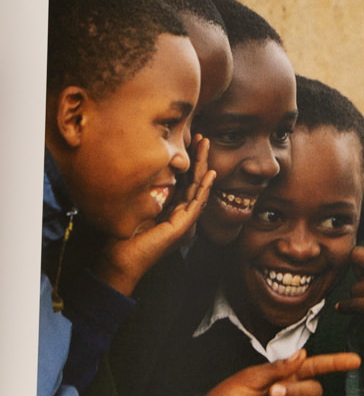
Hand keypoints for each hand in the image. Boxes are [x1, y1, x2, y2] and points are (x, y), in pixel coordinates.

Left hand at [95, 136, 215, 295]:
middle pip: (193, 180)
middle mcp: (181, 212)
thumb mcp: (135, 205)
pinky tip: (210, 174)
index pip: (183, 179)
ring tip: (206, 146)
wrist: (121, 257)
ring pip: (198, 187)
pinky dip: (205, 188)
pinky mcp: (183, 226)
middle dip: (199, 158)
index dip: (188, 160)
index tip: (188, 140)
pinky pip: (197, 203)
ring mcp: (184, 220)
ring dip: (204, 166)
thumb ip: (146, 191)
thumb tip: (148, 170)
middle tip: (202, 137)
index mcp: (171, 208)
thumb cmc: (124, 235)